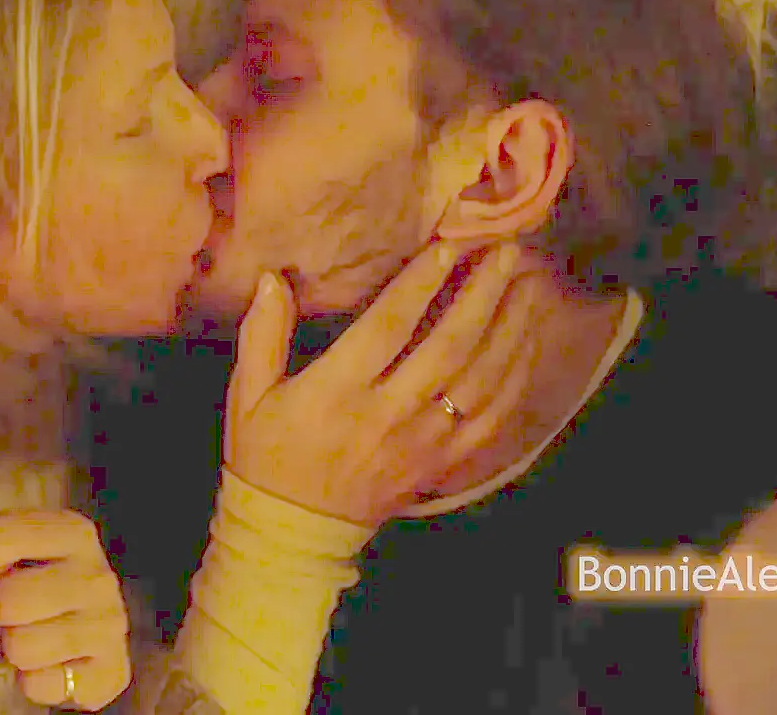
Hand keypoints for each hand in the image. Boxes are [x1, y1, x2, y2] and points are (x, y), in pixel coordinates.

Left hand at [0, 510, 129, 710]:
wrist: (89, 635)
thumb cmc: (36, 583)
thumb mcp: (17, 553)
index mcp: (74, 533)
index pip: (13, 533)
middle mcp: (98, 576)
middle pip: (9, 598)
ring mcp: (110, 625)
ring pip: (22, 647)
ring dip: (9, 649)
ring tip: (18, 639)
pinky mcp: (113, 671)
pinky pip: (42, 684)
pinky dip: (30, 682)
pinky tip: (40, 667)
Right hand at [224, 241, 532, 526]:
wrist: (295, 530)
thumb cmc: (266, 453)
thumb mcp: (248, 394)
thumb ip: (262, 335)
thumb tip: (274, 279)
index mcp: (336, 392)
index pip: (387, 328)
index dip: (420, 284)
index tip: (447, 246)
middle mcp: (388, 414)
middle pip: (449, 346)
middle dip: (483, 294)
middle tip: (507, 251)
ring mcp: (423, 441)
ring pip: (480, 379)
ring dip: (510, 328)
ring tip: (528, 285)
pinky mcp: (443, 463)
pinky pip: (492, 418)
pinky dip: (515, 378)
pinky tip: (527, 343)